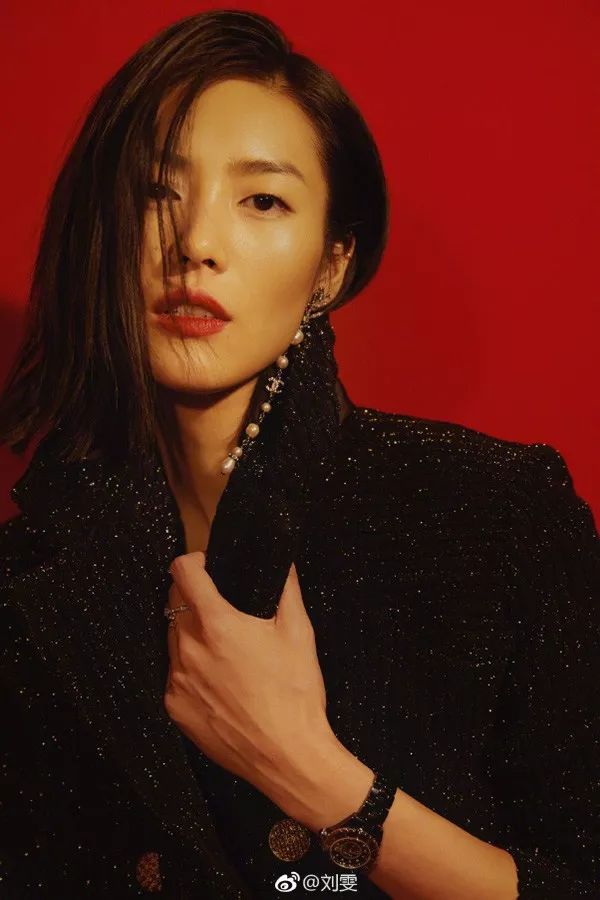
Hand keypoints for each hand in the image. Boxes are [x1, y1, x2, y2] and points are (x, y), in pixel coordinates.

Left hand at [163, 551, 337, 813]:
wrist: (287, 756)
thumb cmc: (295, 692)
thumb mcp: (299, 632)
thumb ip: (286, 588)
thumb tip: (283, 561)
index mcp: (217, 624)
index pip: (182, 572)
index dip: (194, 560)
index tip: (209, 565)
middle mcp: (188, 649)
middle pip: (174, 602)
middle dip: (193, 594)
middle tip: (222, 606)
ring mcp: (177, 680)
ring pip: (173, 638)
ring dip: (190, 632)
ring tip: (223, 648)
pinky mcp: (175, 707)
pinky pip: (175, 674)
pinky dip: (190, 668)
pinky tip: (219, 681)